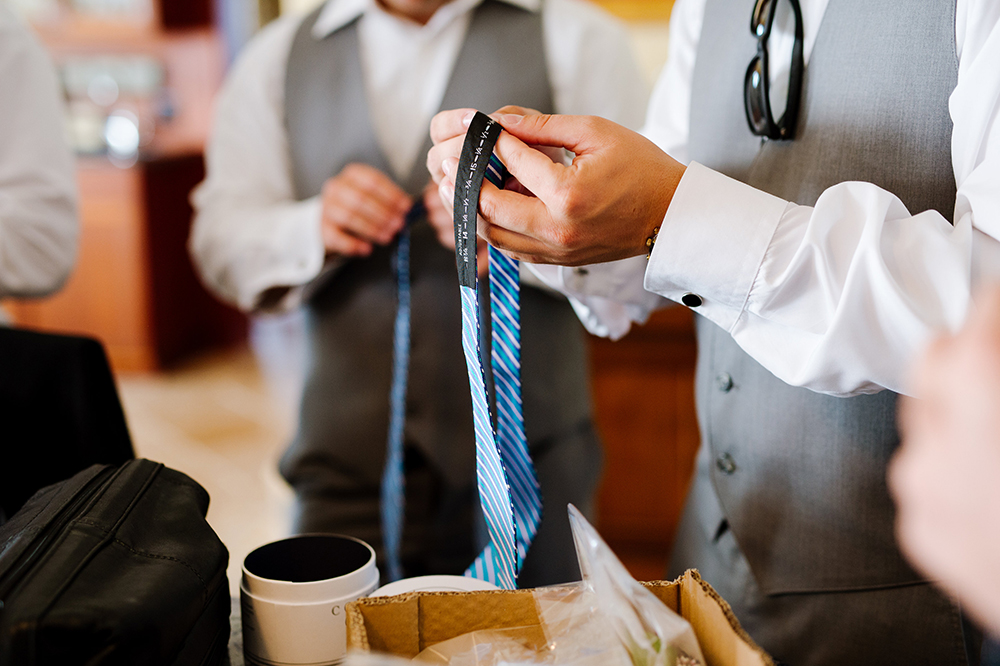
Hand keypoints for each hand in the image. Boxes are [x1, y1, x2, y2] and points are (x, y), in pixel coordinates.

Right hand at [320, 163, 411, 256]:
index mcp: (352, 174)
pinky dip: (353, 244)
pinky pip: (337, 237)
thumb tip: (411, 207)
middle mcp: (336, 187)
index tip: (406, 207)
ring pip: (349, 217)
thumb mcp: (375, 196)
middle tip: (399, 225)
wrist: (333, 219)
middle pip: (361, 199)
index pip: (373, 181)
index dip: (391, 194)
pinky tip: (367, 249)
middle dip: (383, 213)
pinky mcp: (322, 228)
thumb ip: (391, 200)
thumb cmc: (360, 206)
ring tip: (388, 237)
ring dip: (372, 228)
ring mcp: (327, 207)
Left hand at [428, 109, 684, 265]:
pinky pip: (511, 249)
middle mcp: (556, 229)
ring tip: (454, 186)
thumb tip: (501, 122)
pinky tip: (484, 209)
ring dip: (470, 210)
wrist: (670, 215)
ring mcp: (556, 251)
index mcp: (567, 194)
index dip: (492, 141)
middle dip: (464, 180)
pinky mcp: (557, 262)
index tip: (480, 127)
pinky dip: (492, 228)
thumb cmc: (641, 169)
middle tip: (448, 161)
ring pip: (494, 234)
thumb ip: (544, 126)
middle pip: (489, 206)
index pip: (512, 161)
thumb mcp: (596, 133)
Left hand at [889, 286, 999, 635]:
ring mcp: (917, 486)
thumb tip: (995, 338)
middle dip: (967, 354)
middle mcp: (932, 431)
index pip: (979, 315)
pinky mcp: (918, 533)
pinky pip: (925, 484)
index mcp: (977, 385)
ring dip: (957, 421)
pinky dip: (952, 478)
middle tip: (996, 362)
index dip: (997, 308)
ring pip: (925, 427)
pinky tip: (991, 494)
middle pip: (934, 363)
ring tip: (999, 442)